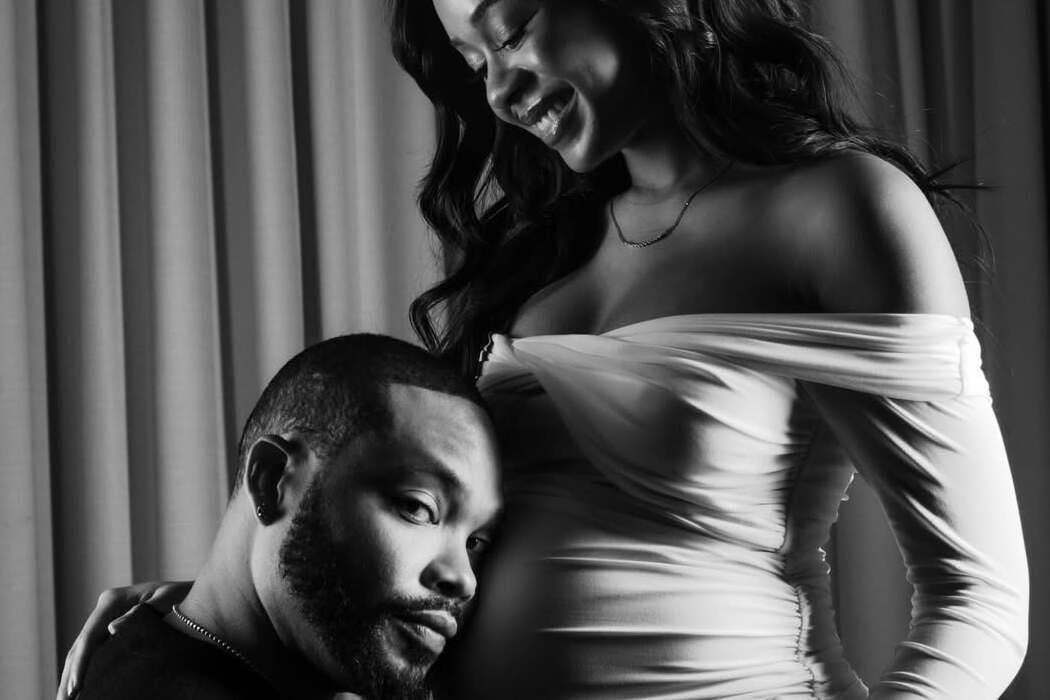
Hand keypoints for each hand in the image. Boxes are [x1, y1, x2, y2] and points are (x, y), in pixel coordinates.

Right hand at [57, 580, 190, 698]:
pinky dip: (84, 671)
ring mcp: (107, 619)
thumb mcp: (168, 599)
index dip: (81, 663)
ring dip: (71, 676)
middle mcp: (105, 609)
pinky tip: (80, 690)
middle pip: (80, 645)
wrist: (193, 595)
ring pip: (81, 651)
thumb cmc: (184, 596)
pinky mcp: (112, 631)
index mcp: (113, 600)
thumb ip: (143, 611)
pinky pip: (94, 653)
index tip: (76, 687)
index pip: (90, 635)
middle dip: (71, 675)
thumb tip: (112, 629)